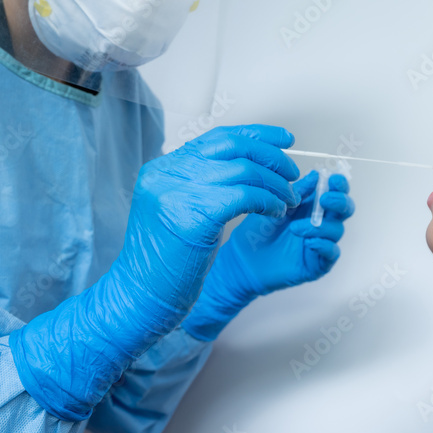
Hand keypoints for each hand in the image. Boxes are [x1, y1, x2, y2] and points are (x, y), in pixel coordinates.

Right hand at [10, 125, 299, 419]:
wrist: (139, 297)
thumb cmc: (163, 262)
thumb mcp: (175, 212)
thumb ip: (198, 186)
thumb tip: (243, 165)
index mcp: (161, 170)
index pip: (216, 139)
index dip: (255, 135)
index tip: (284, 139)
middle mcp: (166, 175)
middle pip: (232, 147)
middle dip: (271, 156)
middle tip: (292, 171)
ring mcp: (176, 193)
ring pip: (243, 170)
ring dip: (275, 184)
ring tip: (288, 199)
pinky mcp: (193, 217)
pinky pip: (245, 196)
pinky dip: (268, 200)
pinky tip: (276, 211)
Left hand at [181, 171, 355, 340]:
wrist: (243, 259)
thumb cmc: (258, 232)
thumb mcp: (275, 205)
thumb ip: (296, 192)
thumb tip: (315, 175)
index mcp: (313, 205)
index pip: (335, 192)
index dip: (339, 185)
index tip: (334, 179)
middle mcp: (321, 222)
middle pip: (345, 210)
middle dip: (339, 202)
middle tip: (325, 199)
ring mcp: (321, 242)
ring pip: (337, 230)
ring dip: (320, 226)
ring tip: (296, 228)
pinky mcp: (317, 263)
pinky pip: (331, 253)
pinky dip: (323, 245)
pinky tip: (308, 242)